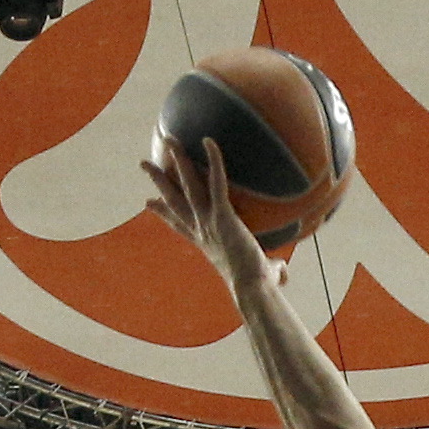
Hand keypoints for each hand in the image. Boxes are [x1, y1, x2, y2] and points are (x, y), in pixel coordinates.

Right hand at [138, 133, 278, 292]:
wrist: (251, 288)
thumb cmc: (257, 286)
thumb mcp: (261, 275)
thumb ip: (271, 270)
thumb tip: (284, 273)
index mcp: (203, 242)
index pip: (178, 224)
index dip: (162, 213)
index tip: (149, 203)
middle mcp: (200, 229)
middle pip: (173, 199)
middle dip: (158, 180)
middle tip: (144, 163)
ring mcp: (208, 220)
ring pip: (187, 185)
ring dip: (177, 161)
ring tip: (168, 140)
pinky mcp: (222, 214)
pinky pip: (216, 181)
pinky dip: (213, 160)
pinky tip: (209, 140)